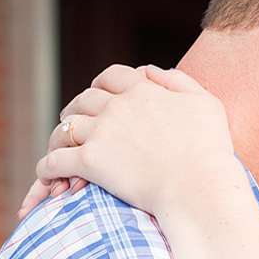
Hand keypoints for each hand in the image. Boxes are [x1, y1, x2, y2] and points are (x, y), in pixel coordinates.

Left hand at [32, 63, 234, 218]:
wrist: (198, 188)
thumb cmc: (210, 150)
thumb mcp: (205, 103)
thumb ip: (177, 80)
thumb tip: (148, 70)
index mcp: (142, 90)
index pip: (111, 76)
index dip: (102, 84)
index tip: (99, 93)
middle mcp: (117, 106)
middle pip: (84, 99)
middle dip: (77, 108)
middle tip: (75, 119)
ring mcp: (101, 133)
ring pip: (66, 128)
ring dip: (60, 136)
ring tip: (60, 146)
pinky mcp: (89, 161)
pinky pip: (55, 160)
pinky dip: (48, 167)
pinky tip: (49, 175)